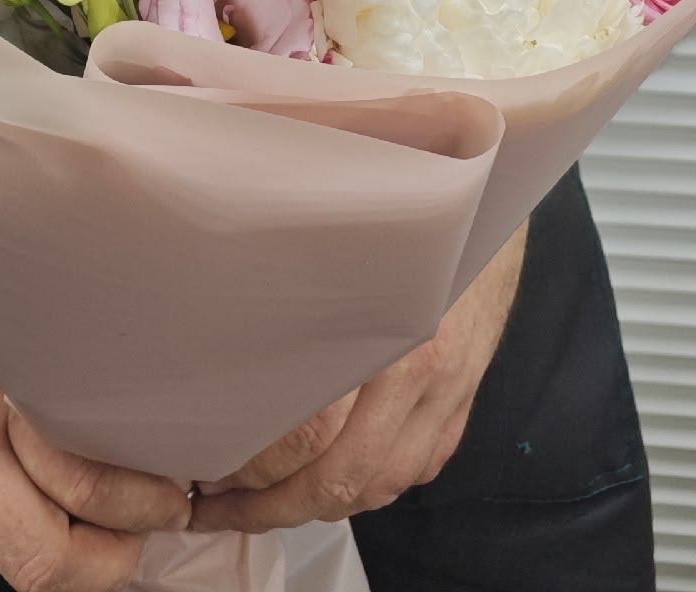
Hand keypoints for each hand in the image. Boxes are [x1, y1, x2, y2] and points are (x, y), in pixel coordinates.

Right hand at [0, 221, 192, 586]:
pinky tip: (22, 482)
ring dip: (55, 550)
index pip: (79, 486)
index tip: (170, 493)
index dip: (135, 508)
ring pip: (2, 552)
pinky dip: (1, 519)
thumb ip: (51, 356)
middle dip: (105, 564)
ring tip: (99, 523)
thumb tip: (123, 399)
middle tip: (147, 529)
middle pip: (42, 556)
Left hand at [189, 224, 527, 532]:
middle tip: (218, 507)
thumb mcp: (340, 224)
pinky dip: (369, 488)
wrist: (490, 189)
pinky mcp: (464, 400)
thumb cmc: (405, 194)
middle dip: (271, 505)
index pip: (309, 431)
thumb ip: (291, 276)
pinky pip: (415, 469)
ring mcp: (450, 391)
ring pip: (378, 485)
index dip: (251, 465)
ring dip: (315, 507)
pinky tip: (328, 483)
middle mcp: (424, 369)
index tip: (205, 467)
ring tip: (260, 506)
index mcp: (384, 324)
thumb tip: (218, 312)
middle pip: (341, 476)